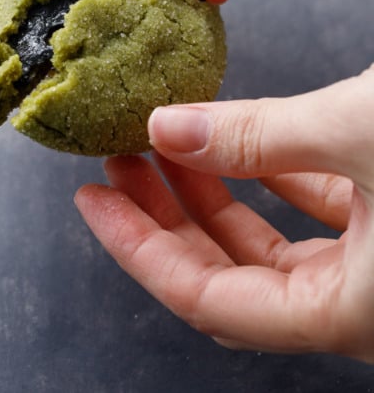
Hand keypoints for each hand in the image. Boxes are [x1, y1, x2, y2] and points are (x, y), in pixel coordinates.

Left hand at [74, 66, 373, 361]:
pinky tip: (243, 142)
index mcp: (343, 313)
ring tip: (166, 143)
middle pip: (230, 272)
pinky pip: (315, 213)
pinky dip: (273, 177)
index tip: (92, 200)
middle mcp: (357, 304)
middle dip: (165, 216)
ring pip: (270, 243)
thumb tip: (166, 128)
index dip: (137, 246)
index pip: (204, 297)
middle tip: (119, 165)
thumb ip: (259, 134)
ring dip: (216, 190)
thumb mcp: (356, 133)